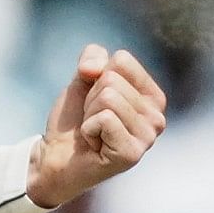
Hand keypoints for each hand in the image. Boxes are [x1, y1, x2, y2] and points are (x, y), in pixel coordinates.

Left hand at [30, 44, 170, 208]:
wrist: (56, 155)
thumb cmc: (75, 119)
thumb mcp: (84, 78)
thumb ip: (94, 57)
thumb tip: (95, 69)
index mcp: (153, 97)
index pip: (123, 60)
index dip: (97, 77)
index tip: (96, 101)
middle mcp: (157, 117)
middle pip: (112, 80)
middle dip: (91, 99)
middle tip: (92, 120)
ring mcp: (148, 138)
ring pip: (108, 98)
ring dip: (89, 115)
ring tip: (93, 132)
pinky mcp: (132, 153)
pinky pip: (105, 118)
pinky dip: (88, 129)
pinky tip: (93, 144)